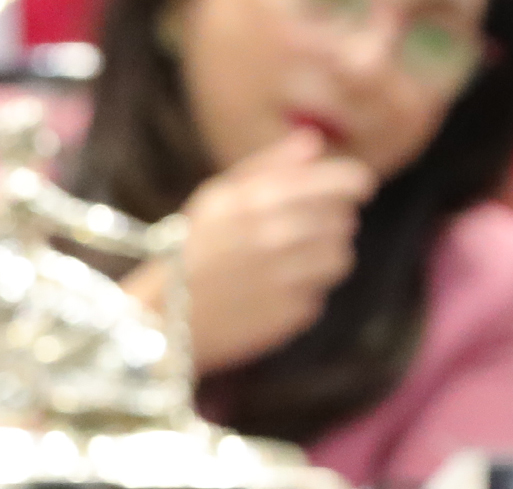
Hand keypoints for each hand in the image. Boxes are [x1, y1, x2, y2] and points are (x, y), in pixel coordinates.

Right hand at [123, 128, 375, 374]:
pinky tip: (268, 295)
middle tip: (301, 233)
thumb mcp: (215, 199)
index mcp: (260, 200)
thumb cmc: (183, 254)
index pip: (342, 184)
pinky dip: (301, 295)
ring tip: (286, 265)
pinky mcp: (289, 316)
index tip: (356, 189)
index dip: (353, 184)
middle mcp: (278, 237)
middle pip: (344, 221)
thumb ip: (267, 167)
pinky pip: (318, 296)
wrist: (157, 321)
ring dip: (321, 259)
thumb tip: (314, 143)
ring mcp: (287, 279)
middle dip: (330, 223)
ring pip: (340, 259)